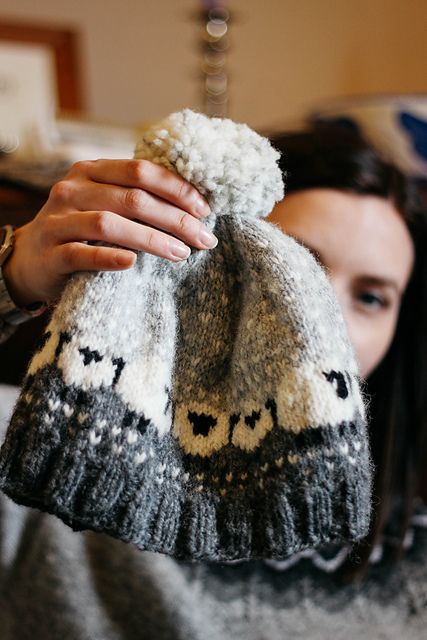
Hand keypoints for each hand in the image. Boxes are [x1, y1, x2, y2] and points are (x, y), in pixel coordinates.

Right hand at [2, 159, 216, 306]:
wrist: (30, 259)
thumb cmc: (80, 232)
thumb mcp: (103, 204)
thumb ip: (134, 198)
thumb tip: (193, 206)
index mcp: (91, 171)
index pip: (140, 171)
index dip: (176, 189)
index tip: (204, 209)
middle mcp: (73, 189)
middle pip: (132, 198)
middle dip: (175, 218)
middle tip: (204, 238)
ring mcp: (59, 220)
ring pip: (110, 224)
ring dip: (151, 239)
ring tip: (181, 253)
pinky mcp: (51, 252)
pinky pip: (82, 252)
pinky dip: (109, 256)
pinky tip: (133, 263)